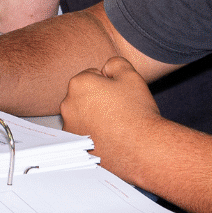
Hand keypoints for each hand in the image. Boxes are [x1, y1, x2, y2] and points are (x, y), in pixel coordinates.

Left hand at [60, 57, 162, 181]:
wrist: (143, 148)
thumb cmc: (137, 112)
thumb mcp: (130, 75)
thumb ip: (115, 63)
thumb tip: (106, 69)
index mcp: (79, 84)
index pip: (92, 76)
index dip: (109, 84)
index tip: (119, 96)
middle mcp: (68, 105)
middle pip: (84, 95)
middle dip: (98, 99)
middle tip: (118, 110)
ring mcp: (70, 127)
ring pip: (83, 114)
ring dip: (94, 117)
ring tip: (115, 125)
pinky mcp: (75, 145)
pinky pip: (83, 133)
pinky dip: (93, 134)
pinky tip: (109, 138)